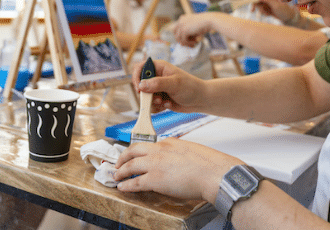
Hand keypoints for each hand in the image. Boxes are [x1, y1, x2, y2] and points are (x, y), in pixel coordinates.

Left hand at [114, 138, 242, 202]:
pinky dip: (126, 185)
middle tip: (118, 163)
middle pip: (134, 150)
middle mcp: (160, 150)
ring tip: (116, 176)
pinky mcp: (155, 179)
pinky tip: (122, 187)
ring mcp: (156, 164)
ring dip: (121, 171)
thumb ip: (179, 152)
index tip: (134, 155)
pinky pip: (135, 182)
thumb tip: (176, 159)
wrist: (213, 172)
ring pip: (131, 165)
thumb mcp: (191, 150)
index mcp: (169, 142)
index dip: (138, 151)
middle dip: (123, 157)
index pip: (148, 145)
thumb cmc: (208, 164)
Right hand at [132, 59, 205, 112]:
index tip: (139, 89)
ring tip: (165, 102)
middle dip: (146, 95)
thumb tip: (141, 85)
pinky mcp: (160, 99)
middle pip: (140, 85)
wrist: (200, 100)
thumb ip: (158, 84)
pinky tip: (168, 105)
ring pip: (144, 97)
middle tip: (157, 98)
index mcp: (159, 67)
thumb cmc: (190, 87)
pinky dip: (157, 108)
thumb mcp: (174, 84)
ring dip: (153, 102)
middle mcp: (156, 77)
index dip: (136, 77)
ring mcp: (157, 88)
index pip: (140, 68)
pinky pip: (150, 105)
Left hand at [173, 13, 213, 46]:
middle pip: (176, 34)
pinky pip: (184, 41)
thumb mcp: (194, 26)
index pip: (176, 30)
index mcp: (182, 18)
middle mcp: (180, 21)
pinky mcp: (184, 30)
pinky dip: (189, 43)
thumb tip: (183, 43)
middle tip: (189, 44)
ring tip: (193, 44)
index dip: (181, 36)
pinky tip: (195, 42)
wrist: (209, 20)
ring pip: (179, 39)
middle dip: (181, 41)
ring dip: (186, 43)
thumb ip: (188, 32)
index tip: (187, 41)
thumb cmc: (205, 23)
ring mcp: (181, 25)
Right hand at [247, 0, 298, 22]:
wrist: (289, 18)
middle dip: (255, 4)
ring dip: (261, 10)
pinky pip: (261, 8)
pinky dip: (263, 12)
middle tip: (251, 11)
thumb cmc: (285, 11)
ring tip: (267, 14)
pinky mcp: (268, 6)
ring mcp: (269, 1)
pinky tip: (269, 14)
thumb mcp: (276, 5)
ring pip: (259, 4)